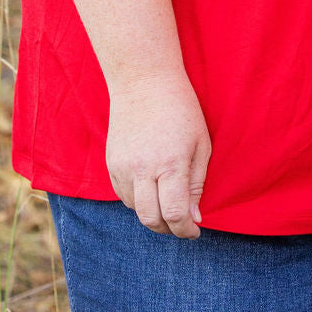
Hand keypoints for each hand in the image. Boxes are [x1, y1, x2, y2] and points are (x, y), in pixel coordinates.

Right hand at [106, 71, 211, 237]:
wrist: (143, 80)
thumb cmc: (181, 109)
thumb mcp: (200, 143)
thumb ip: (197, 184)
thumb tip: (194, 219)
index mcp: (171, 164)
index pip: (175, 214)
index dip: (186, 230)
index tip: (194, 230)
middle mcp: (143, 169)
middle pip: (151, 220)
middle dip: (168, 229)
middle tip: (181, 223)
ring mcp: (123, 167)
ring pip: (136, 210)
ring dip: (153, 214)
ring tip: (167, 200)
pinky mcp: (111, 164)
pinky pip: (123, 195)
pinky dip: (138, 200)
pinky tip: (150, 186)